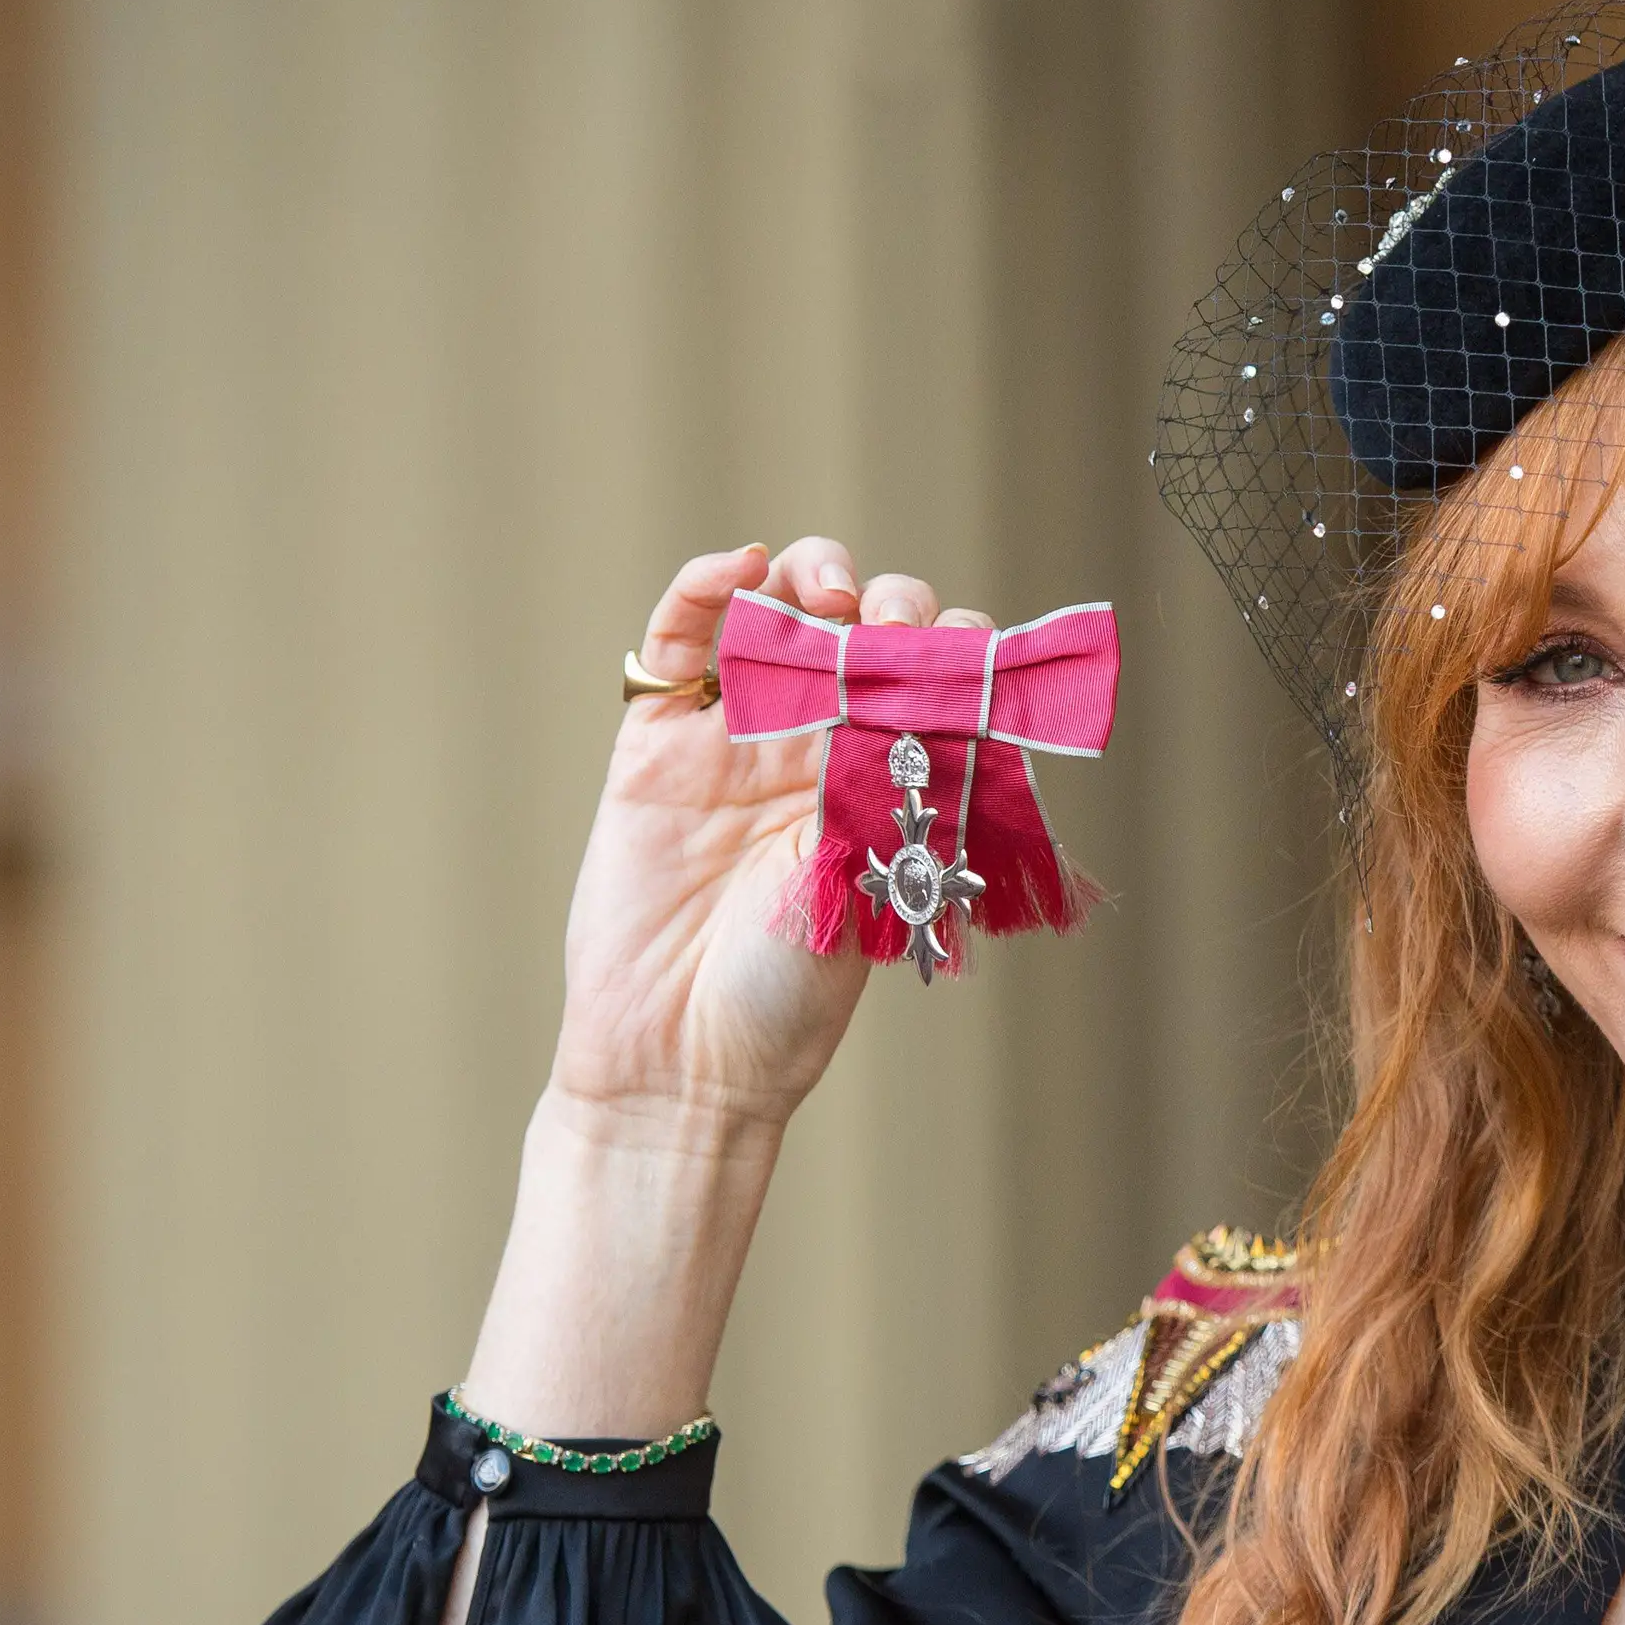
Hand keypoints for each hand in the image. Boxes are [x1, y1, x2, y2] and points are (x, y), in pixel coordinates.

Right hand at [546, 539, 995, 1140]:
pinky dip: (707, 585)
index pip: (938, 680)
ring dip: (814, 574)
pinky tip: (744, 568)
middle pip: (867, 627)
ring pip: (778, 610)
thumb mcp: (879, 877)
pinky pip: (678, 638)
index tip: (968, 661)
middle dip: (894, 607)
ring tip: (833, 596)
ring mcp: (737, 736)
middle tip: (894, 630)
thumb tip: (952, 689)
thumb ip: (905, 780)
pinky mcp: (657, 739)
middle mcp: (821, 747)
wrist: (687, 1056)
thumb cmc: (794, 989)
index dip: (957, 652)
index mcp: (890, 781)